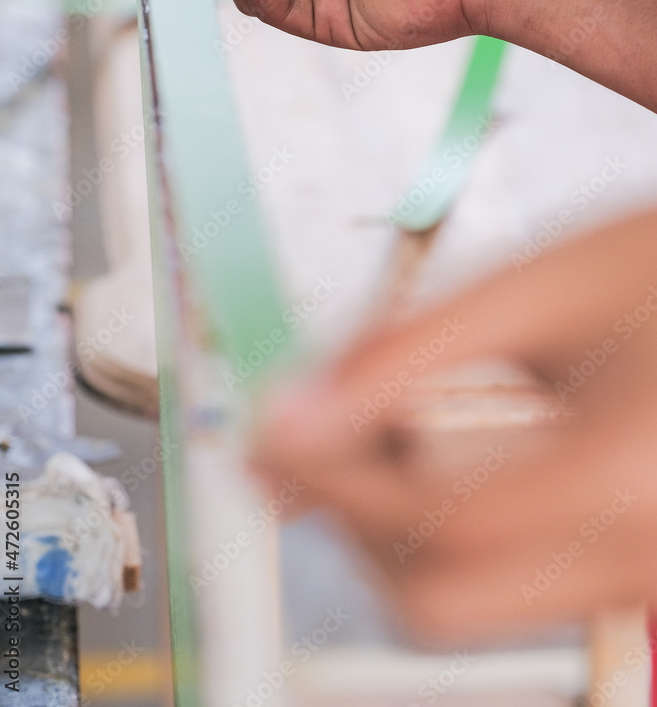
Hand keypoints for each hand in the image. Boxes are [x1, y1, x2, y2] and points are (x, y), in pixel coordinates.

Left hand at [249, 210, 656, 642]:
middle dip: (352, 523)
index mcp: (622, 473)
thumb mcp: (538, 290)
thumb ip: (406, 352)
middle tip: (313, 444)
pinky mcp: (633, 567)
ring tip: (372, 435)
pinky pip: (512, 585)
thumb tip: (298, 411)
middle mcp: (642, 553)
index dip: (331, 478)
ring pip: (473, 603)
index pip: (429, 520)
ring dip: (394, 530)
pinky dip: (450, 535)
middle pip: (442, 599)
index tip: (274, 434)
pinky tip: (431, 459)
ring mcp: (644, 576)